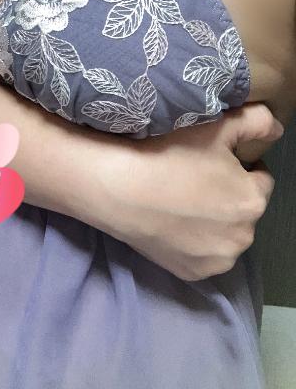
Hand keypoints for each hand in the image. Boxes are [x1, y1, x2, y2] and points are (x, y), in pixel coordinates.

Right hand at [88, 102, 282, 281]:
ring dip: (214, 220)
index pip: (261, 178)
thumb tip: (277, 126)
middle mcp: (243, 237)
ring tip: (181, 198)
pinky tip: (173, 220)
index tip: (212, 158)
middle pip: (243, 208)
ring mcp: (217, 260)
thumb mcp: (217, 126)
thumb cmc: (169, 152)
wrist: (118, 186)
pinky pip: (204, 253)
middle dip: (228, 194)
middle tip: (194, 176)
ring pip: (225, 233)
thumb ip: (257, 121)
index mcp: (253, 201)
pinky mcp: (192, 273)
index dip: (239, 165)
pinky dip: (194, 240)